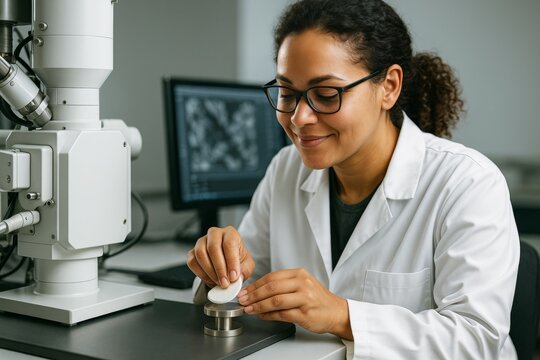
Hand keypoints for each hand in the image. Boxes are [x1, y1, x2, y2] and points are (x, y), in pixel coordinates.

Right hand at [186, 226, 254, 287]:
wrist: (227, 265)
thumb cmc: (238, 261)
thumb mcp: (247, 266)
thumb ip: (244, 271)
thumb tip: (236, 277)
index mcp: (230, 233)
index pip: (229, 244)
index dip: (231, 261)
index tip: (233, 276)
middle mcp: (215, 234)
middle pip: (213, 247)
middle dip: (219, 268)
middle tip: (225, 283)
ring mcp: (201, 242)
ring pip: (200, 254)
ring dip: (210, 271)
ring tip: (218, 282)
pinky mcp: (192, 252)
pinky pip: (192, 262)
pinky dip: (200, 273)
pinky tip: (210, 279)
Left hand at [237, 268, 352, 339]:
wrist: (336, 312)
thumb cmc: (317, 299)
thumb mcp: (302, 284)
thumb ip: (283, 285)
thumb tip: (258, 290)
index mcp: (299, 274)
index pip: (272, 276)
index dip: (256, 284)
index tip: (245, 291)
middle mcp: (302, 283)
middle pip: (271, 287)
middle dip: (253, 295)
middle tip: (242, 300)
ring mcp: (304, 298)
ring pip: (275, 300)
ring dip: (258, 306)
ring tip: (248, 309)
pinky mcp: (304, 313)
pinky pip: (282, 314)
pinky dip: (268, 316)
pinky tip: (262, 316)